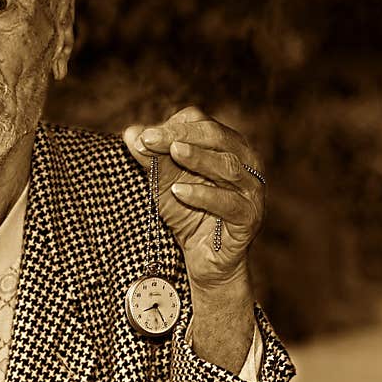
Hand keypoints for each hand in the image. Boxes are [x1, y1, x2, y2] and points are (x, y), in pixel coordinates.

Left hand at [122, 106, 264, 292]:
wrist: (203, 258)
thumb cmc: (186, 211)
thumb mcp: (163, 181)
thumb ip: (149, 157)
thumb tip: (130, 132)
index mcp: (226, 145)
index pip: (202, 123)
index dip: (173, 126)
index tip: (144, 136)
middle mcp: (245, 162)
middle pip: (217, 137)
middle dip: (181, 135)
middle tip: (150, 138)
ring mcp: (251, 190)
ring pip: (227, 167)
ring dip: (198, 158)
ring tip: (172, 152)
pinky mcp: (249, 218)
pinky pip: (228, 203)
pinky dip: (203, 195)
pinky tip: (178, 191)